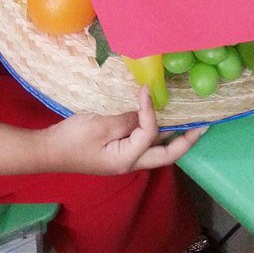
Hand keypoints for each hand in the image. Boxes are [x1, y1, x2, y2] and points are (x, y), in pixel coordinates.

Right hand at [41, 86, 206, 174]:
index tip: (146, 90)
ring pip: (156, 150)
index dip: (151, 111)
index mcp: (127, 159)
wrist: (49, 151)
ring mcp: (124, 159)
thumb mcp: (100, 126)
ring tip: (187, 123)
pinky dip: (154, 132)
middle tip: (204, 126)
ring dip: (173, 137)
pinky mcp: (117, 152)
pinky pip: (143, 143)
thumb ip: (126, 120)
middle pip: (167, 154)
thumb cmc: (72, 140)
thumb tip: (144, 113)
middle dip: (187, 140)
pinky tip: (156, 121)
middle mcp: (131, 163)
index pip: (150, 134)